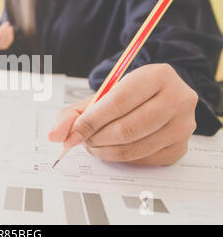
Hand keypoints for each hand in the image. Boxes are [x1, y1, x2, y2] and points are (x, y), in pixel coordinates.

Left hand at [48, 64, 197, 165]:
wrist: (160, 97)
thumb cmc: (129, 95)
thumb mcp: (103, 95)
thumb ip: (74, 112)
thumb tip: (54, 135)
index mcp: (157, 76)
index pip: (118, 101)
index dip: (91, 120)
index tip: (73, 131)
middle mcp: (177, 99)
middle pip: (127, 128)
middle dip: (96, 138)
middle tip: (82, 139)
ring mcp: (182, 126)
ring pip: (134, 148)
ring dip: (105, 150)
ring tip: (94, 143)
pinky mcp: (180, 148)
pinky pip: (142, 160)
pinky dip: (120, 158)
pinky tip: (112, 148)